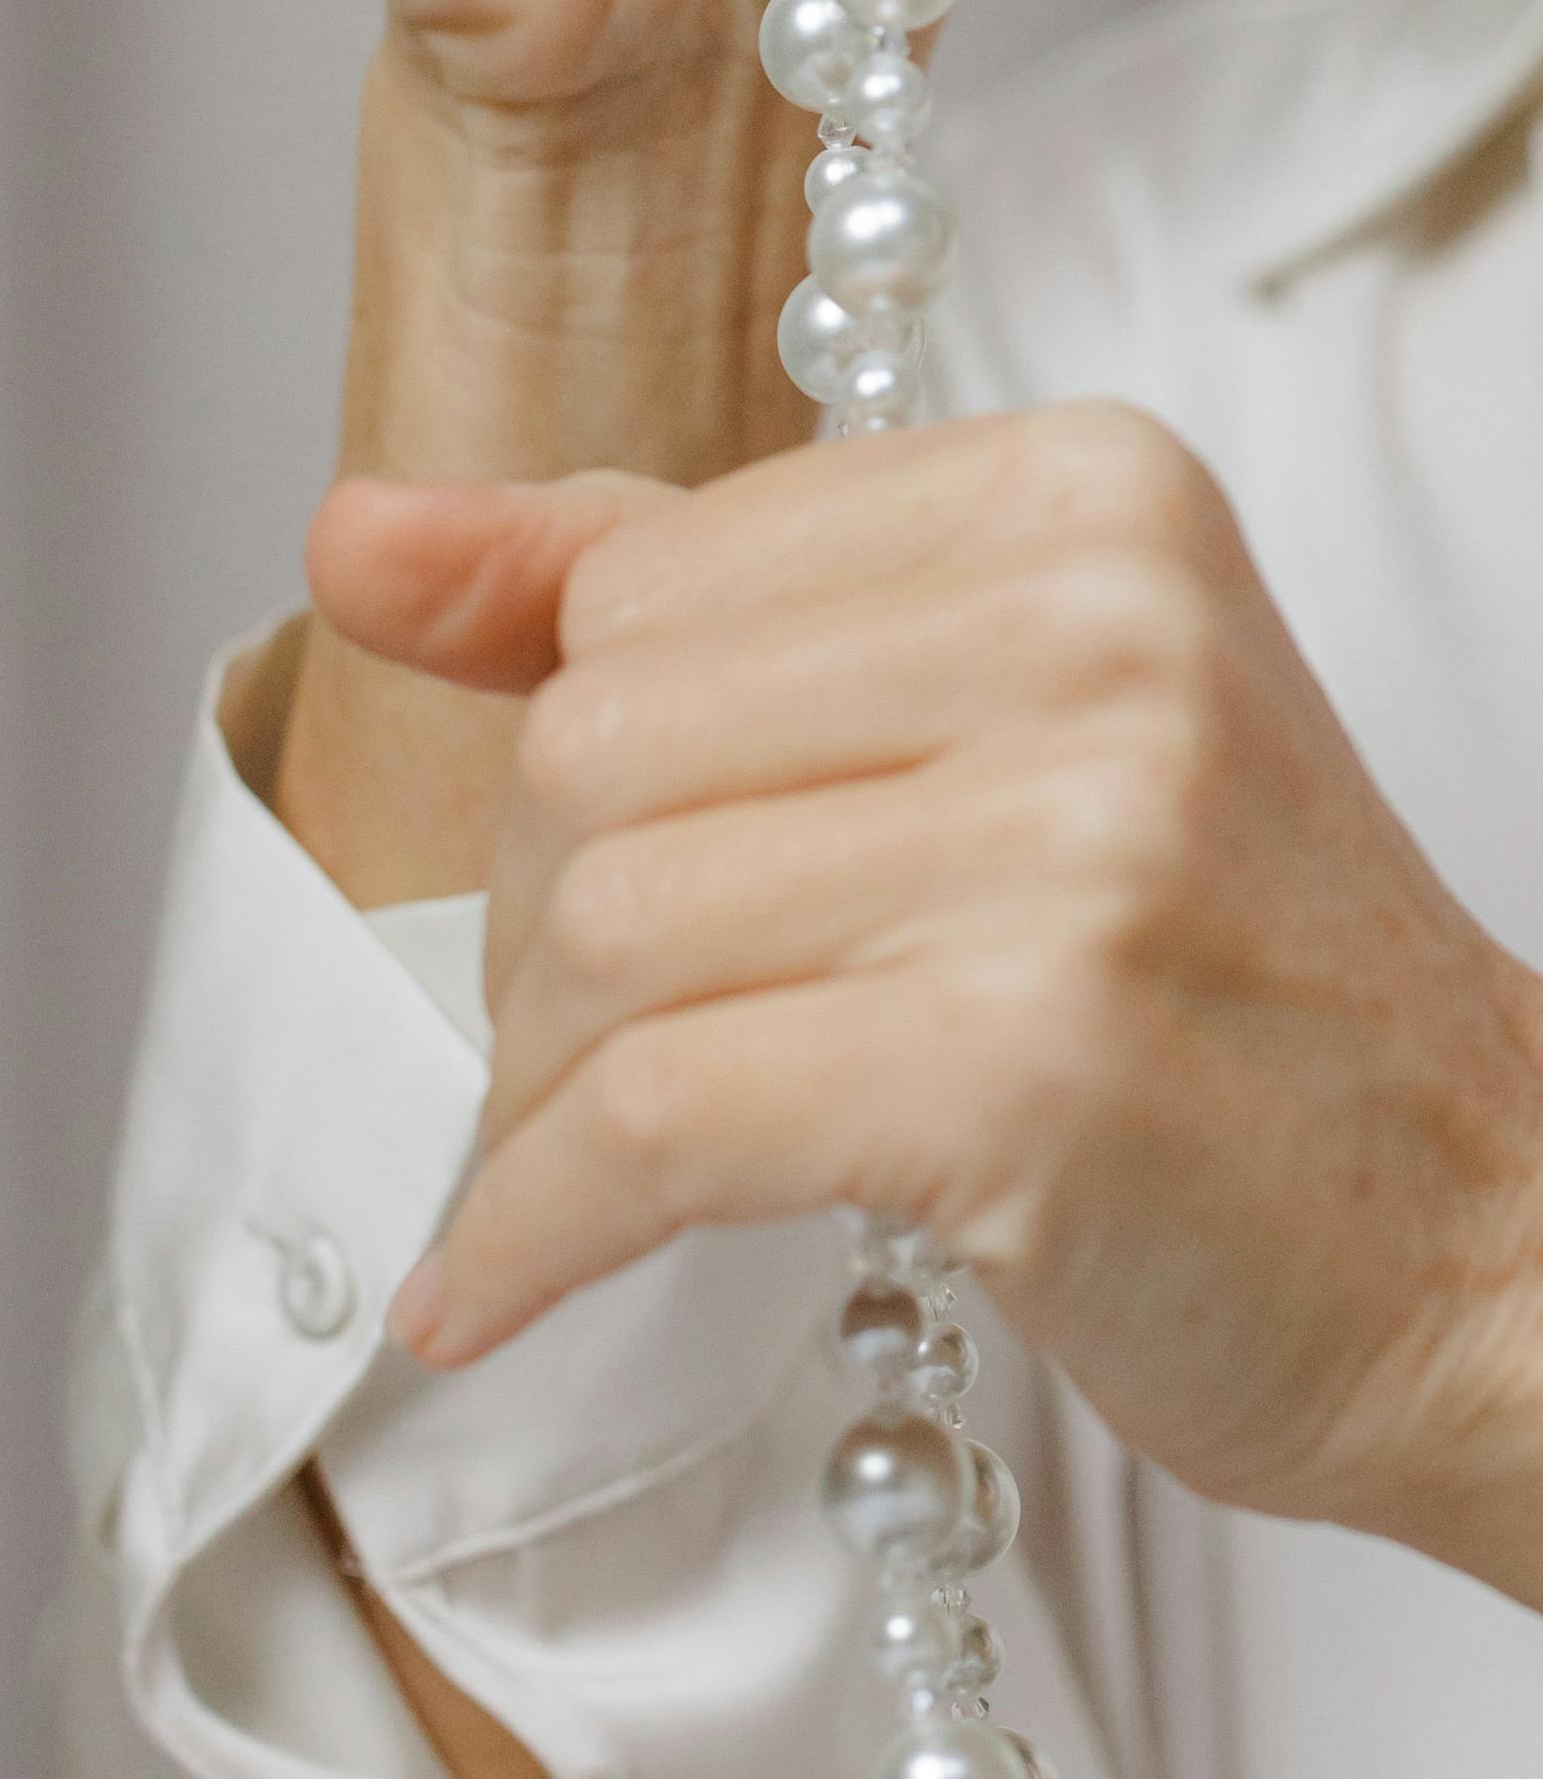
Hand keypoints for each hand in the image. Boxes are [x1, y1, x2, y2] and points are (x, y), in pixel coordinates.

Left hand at [309, 407, 1542, 1602]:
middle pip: (599, 740)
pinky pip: (654, 1116)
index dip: (586, 749)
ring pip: (607, 926)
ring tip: (590, 1161)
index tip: (622, 875)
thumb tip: (349, 535)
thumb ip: (658, 593)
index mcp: (1078, 490)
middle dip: (548, 926)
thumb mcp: (972, 709)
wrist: (1489, 1238)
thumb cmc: (1209, 979)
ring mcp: (1079, 836)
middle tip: (607, 1048)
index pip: (648, 576)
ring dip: (542, 1085)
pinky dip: (537, 1221)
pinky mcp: (1032, 1059)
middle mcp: (1094, 623)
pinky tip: (497, 1287)